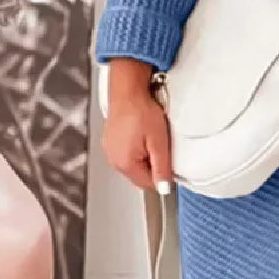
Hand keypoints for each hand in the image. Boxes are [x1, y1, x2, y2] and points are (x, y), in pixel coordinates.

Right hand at [101, 61, 172, 193]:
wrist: (128, 90)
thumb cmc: (141, 111)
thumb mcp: (159, 141)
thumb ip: (162, 167)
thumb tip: (164, 187)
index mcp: (125, 163)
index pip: (147, 183)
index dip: (162, 175)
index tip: (168, 161)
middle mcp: (114, 159)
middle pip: (140, 174)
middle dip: (152, 163)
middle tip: (159, 143)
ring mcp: (110, 150)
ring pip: (133, 162)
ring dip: (144, 154)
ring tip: (149, 135)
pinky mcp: (110, 140)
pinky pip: (127, 151)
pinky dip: (136, 145)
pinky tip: (141, 132)